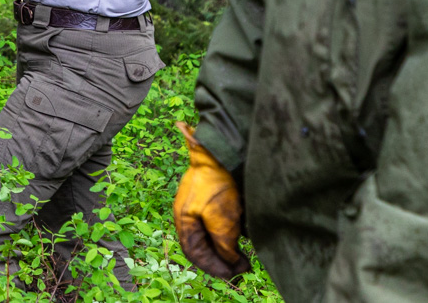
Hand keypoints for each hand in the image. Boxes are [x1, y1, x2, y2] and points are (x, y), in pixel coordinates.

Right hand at [173, 121, 251, 279]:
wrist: (221, 154)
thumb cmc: (216, 187)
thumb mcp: (222, 222)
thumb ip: (224, 246)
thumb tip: (231, 262)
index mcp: (184, 221)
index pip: (195, 253)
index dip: (213, 267)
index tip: (233, 274)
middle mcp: (189, 215)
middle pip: (203, 245)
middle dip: (221, 259)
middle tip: (242, 266)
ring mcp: (200, 205)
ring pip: (211, 234)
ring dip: (226, 246)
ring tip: (244, 253)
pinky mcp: (212, 198)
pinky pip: (218, 222)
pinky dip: (229, 232)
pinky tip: (242, 234)